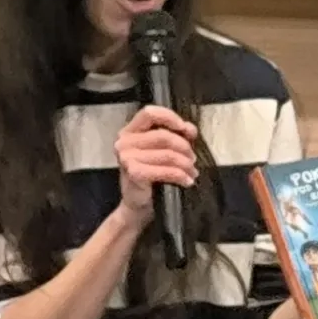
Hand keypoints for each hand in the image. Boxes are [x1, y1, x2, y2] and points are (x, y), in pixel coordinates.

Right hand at [114, 104, 196, 224]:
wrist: (139, 204)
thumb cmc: (151, 176)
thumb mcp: (163, 151)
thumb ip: (176, 136)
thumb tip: (190, 129)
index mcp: (130, 131)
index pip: (149, 113)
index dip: (170, 118)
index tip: (186, 130)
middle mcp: (124, 142)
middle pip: (163, 135)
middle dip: (184, 148)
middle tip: (193, 160)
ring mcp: (126, 157)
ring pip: (168, 154)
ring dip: (186, 164)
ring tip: (192, 172)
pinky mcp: (134, 172)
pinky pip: (166, 170)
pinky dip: (180, 175)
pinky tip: (187, 181)